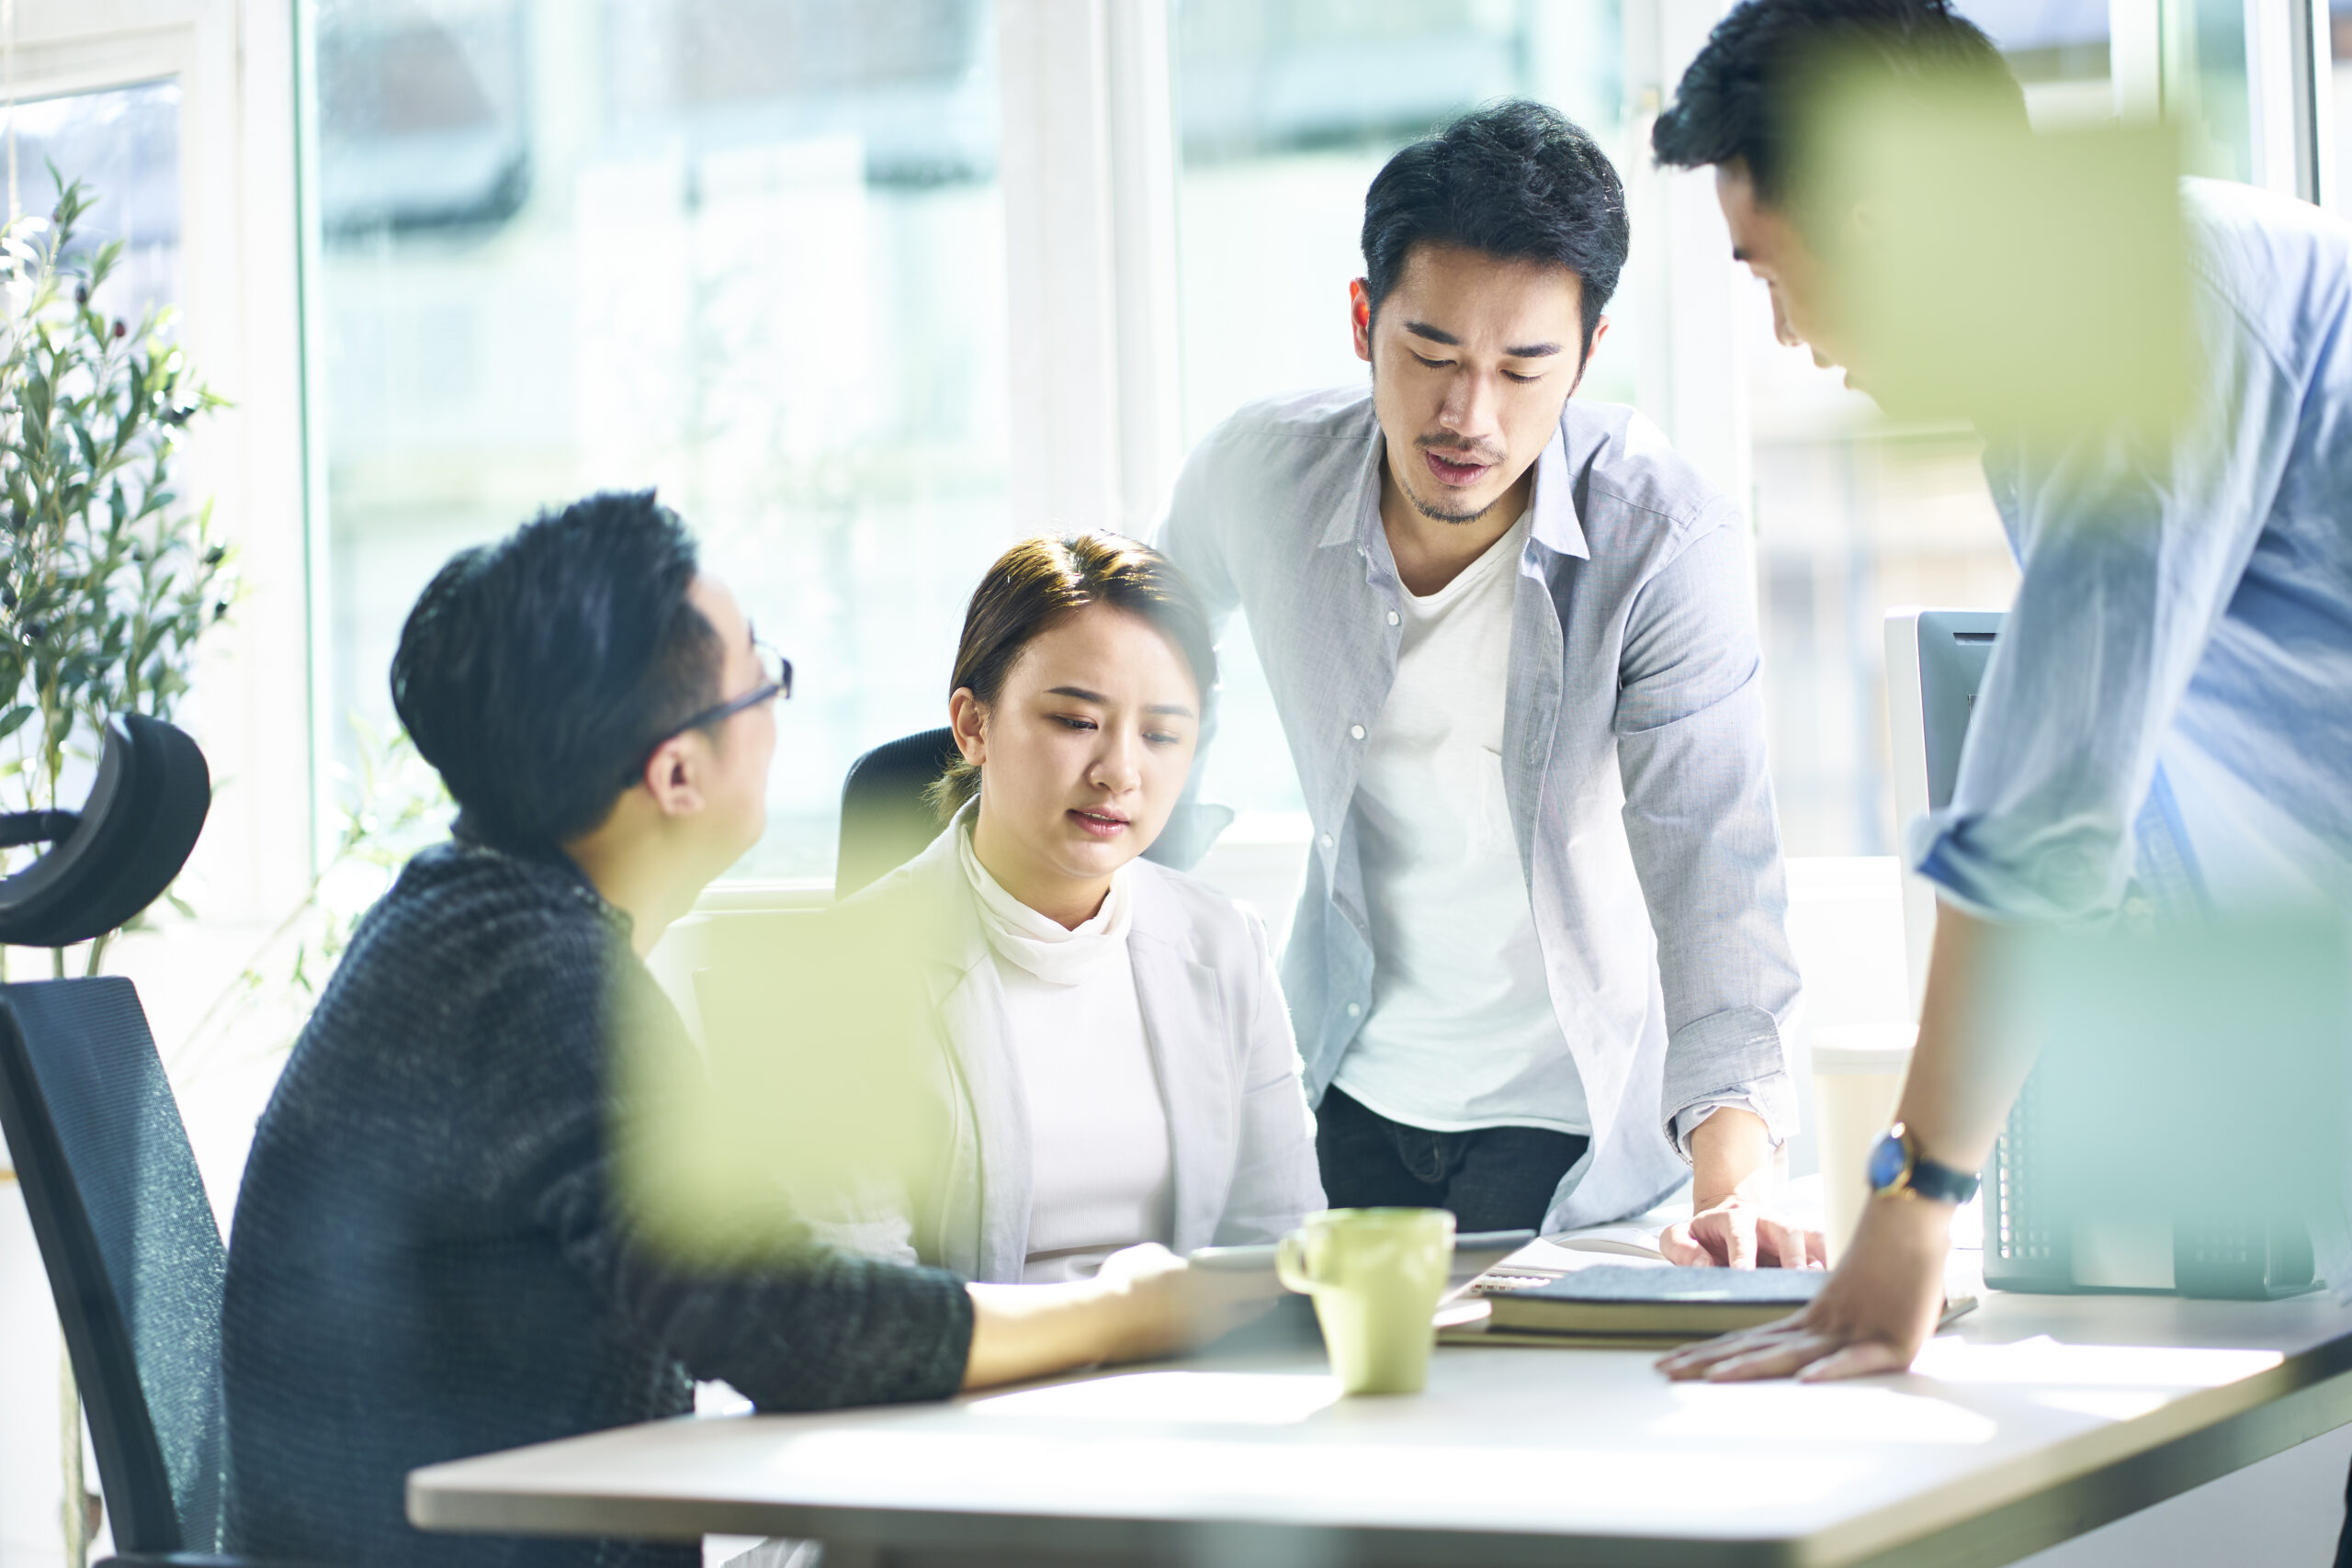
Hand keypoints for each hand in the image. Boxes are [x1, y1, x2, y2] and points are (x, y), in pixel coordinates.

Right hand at [1093, 1243, 1282, 1362]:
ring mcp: (1198, 1337)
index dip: (1281, 1275)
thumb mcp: (1152, 1255)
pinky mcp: (1183, 1350)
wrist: (1098, 1323)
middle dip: (1265, 1296)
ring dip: (1241, 1312)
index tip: (1295, 1270)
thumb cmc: (1126, 1282)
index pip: (1260, 1282)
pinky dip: (1214, 1323)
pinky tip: (1207, 1315)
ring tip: (1249, 1302)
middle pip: (1253, 1308)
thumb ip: (1177, 1261)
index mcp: (1211, 1288)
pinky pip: (1209, 1333)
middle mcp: (1213, 1317)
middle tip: (1275, 1288)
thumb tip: (1180, 1268)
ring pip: (1231, 1323)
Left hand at [1655, 1192, 1952, 1381]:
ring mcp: (1852, 1330)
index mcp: (1808, 1319)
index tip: (1672, 1362)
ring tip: (1715, 1377)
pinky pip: (1856, 1357)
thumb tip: (1799, 1353)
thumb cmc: (1888, 1263)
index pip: (1748, 1340)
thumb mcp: (1848, 1301)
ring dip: (1752, 1365)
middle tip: (1664, 1371)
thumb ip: (1823, 1322)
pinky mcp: (1891, 1341)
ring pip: (1792, 1351)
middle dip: (1708, 1362)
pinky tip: (1807, 1377)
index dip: (1709, 1353)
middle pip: (1756, 1347)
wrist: (1912, 1218)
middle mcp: (1820, 1324)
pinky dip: (1833, 1367)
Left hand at [1658, 1194, 1825, 1269]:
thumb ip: (1682, 1248)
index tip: (1742, 1274)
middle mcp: (1767, 1222)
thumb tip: (1704, 1266)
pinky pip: (1827, 1254)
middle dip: (1793, 1253)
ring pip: (1815, 1238)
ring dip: (1825, 1257)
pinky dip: (1836, 1266)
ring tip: (1833, 1281)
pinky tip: (1843, 1286)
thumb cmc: (1702, 1237)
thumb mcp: (1679, 1237)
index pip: (1740, 1232)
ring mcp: (1790, 1234)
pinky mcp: (1806, 1249)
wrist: (1725, 1225)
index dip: (1743, 1253)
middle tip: (1796, 1277)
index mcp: (1734, 1217)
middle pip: (1788, 1229)